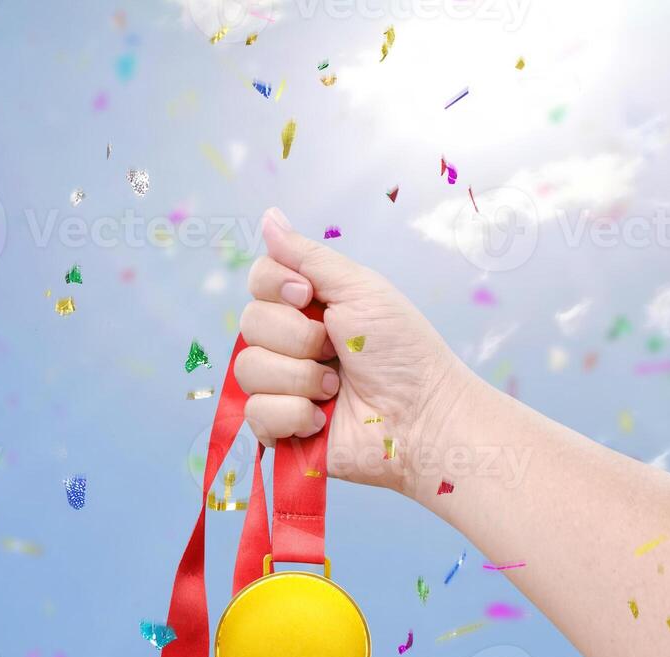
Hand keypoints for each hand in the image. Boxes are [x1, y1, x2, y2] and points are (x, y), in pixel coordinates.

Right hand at [235, 207, 471, 495]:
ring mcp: (279, 386)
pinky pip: (253, 413)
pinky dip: (294, 414)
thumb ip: (308, 256)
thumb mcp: (361, 290)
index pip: (258, 280)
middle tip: (337, 351)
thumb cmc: (403, 353)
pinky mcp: (276, 427)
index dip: (276, 286)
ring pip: (248, 369)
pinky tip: (321, 420)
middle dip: (299, 338)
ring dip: (301, 378)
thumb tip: (268, 215)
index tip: (310, 298)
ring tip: (336, 389)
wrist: (422, 418)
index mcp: (306, 308)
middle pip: (249, 323)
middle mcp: (287, 344)